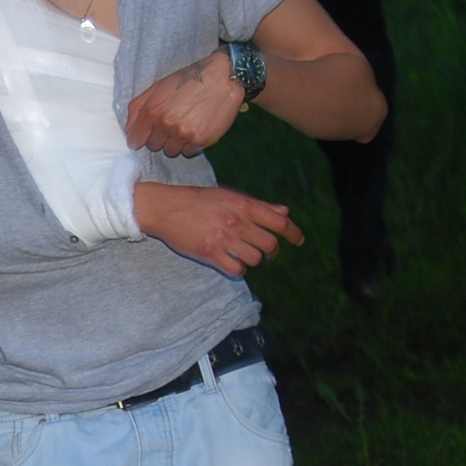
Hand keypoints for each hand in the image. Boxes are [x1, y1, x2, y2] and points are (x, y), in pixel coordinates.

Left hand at [123, 49, 244, 157]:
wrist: (222, 78)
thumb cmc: (188, 80)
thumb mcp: (158, 87)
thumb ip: (138, 107)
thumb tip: (128, 130)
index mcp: (152, 110)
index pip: (135, 140)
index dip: (140, 138)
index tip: (146, 135)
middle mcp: (166, 124)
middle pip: (153, 146)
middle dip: (160, 137)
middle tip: (172, 123)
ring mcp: (183, 134)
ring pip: (170, 151)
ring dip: (175, 142)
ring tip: (185, 125)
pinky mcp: (200, 141)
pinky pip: (188, 152)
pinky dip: (190, 144)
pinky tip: (196, 129)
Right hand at [132, 182, 302, 276]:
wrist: (166, 208)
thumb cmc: (199, 201)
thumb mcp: (230, 197)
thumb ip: (258, 206)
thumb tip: (284, 212)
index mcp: (243, 205)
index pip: (279, 222)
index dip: (293, 233)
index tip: (299, 240)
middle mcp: (236, 222)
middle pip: (270, 244)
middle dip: (272, 251)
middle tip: (267, 252)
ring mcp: (224, 238)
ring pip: (255, 259)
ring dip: (253, 260)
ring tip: (243, 254)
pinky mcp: (210, 253)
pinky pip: (236, 269)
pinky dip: (238, 269)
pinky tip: (232, 263)